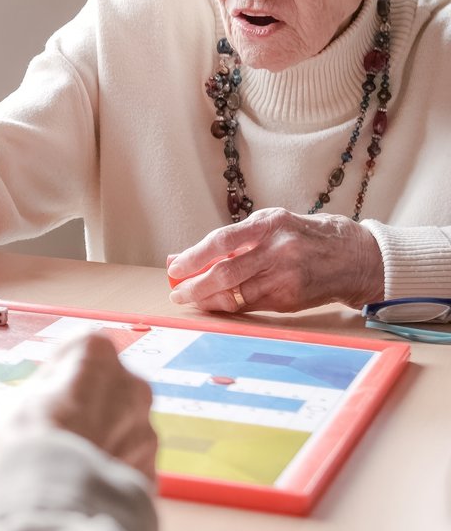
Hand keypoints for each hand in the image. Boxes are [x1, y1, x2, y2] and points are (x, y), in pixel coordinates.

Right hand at [0, 331, 156, 480]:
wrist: (51, 503)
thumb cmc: (25, 444)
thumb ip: (12, 406)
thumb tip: (2, 420)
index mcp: (96, 354)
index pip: (80, 349)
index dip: (58, 372)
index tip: (42, 390)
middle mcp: (131, 386)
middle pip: (105, 389)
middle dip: (83, 406)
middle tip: (52, 428)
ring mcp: (145, 431)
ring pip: (119, 428)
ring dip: (98, 440)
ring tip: (62, 463)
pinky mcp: (150, 471)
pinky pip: (126, 464)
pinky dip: (107, 471)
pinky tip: (78, 483)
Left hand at [167, 208, 384, 312]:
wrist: (356, 257)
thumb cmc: (305, 236)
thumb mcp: (272, 224)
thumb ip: (234, 240)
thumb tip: (188, 257)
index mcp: (270, 224)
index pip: (221, 241)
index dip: (194, 257)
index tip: (175, 267)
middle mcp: (278, 250)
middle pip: (225, 273)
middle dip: (194, 286)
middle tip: (177, 292)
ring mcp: (286, 277)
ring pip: (236, 294)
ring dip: (207, 300)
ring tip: (190, 299)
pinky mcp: (291, 299)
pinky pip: (251, 305)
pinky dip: (229, 306)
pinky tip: (215, 304)